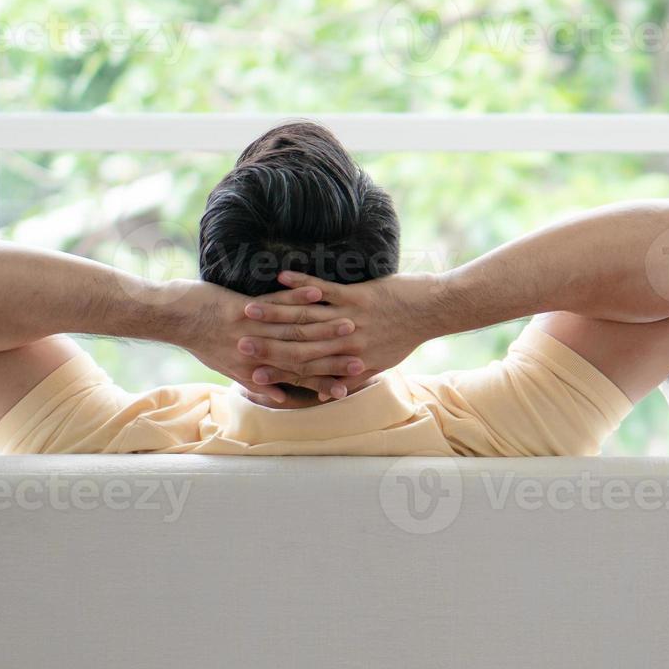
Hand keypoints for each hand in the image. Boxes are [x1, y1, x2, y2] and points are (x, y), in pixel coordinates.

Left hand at [167, 280, 362, 403]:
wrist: (172, 318)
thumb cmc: (201, 341)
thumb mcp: (229, 367)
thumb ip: (257, 381)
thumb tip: (281, 397)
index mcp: (255, 369)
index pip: (297, 380)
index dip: (325, 383)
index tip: (349, 387)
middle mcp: (255, 353)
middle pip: (303, 357)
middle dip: (335, 357)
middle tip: (362, 358)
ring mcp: (250, 329)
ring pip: (293, 329)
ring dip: (324, 325)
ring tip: (352, 323)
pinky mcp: (243, 307)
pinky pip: (275, 302)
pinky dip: (297, 296)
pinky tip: (317, 293)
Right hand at [233, 269, 446, 390]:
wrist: (432, 311)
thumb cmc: (406, 335)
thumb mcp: (382, 362)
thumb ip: (355, 376)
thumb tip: (332, 391)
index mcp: (350, 362)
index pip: (306, 371)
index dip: (278, 374)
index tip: (250, 375)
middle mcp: (346, 346)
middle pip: (299, 347)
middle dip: (266, 345)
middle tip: (236, 343)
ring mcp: (351, 320)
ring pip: (306, 319)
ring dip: (275, 314)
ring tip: (246, 311)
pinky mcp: (358, 297)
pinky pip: (324, 291)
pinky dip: (302, 284)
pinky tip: (280, 277)